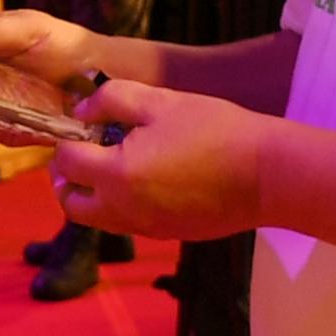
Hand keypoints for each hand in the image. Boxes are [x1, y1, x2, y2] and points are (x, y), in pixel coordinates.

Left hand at [50, 78, 270, 242]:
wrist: (267, 174)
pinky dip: (121, 205)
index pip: (67, 162)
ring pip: (98, 219)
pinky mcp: (167, 234)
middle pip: (72, 205)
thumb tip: (83, 111)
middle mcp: (124, 210)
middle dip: (68, 179)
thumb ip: (111, 100)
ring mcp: (146, 227)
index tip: (81, 125)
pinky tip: (145, 179)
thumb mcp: (160, 101)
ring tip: (113, 164)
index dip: (67, 140)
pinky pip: (128, 224)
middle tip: (83, 153)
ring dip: (93, 195)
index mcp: (117, 174)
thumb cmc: (216, 130)